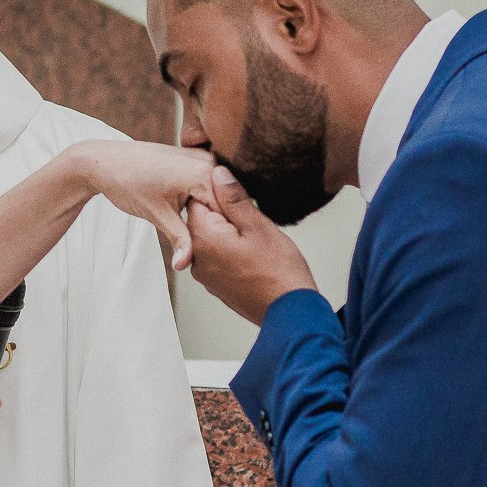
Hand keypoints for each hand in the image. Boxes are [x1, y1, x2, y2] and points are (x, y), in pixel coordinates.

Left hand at [67, 141, 216, 270]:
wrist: (105, 162)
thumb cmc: (127, 183)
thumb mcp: (157, 215)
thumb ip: (179, 240)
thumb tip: (185, 265)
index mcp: (204, 173)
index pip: (229, 210)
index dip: (226, 232)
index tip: (223, 248)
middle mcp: (209, 161)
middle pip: (225, 202)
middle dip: (220, 223)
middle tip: (210, 243)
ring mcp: (203, 157)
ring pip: (218, 194)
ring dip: (212, 213)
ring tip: (197, 225)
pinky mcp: (195, 159)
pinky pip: (208, 184)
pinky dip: (204, 200)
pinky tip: (191, 211)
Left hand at [187, 167, 316, 321]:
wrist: (289, 312)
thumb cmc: (278, 271)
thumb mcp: (258, 226)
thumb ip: (234, 199)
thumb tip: (217, 174)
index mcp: (203, 238)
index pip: (198, 198)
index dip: (222, 193)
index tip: (243, 199)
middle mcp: (197, 257)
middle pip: (203, 219)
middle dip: (225, 213)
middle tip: (254, 220)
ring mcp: (205, 274)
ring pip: (212, 238)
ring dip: (230, 232)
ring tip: (256, 239)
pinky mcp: (216, 284)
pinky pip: (218, 256)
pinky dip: (231, 250)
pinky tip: (253, 254)